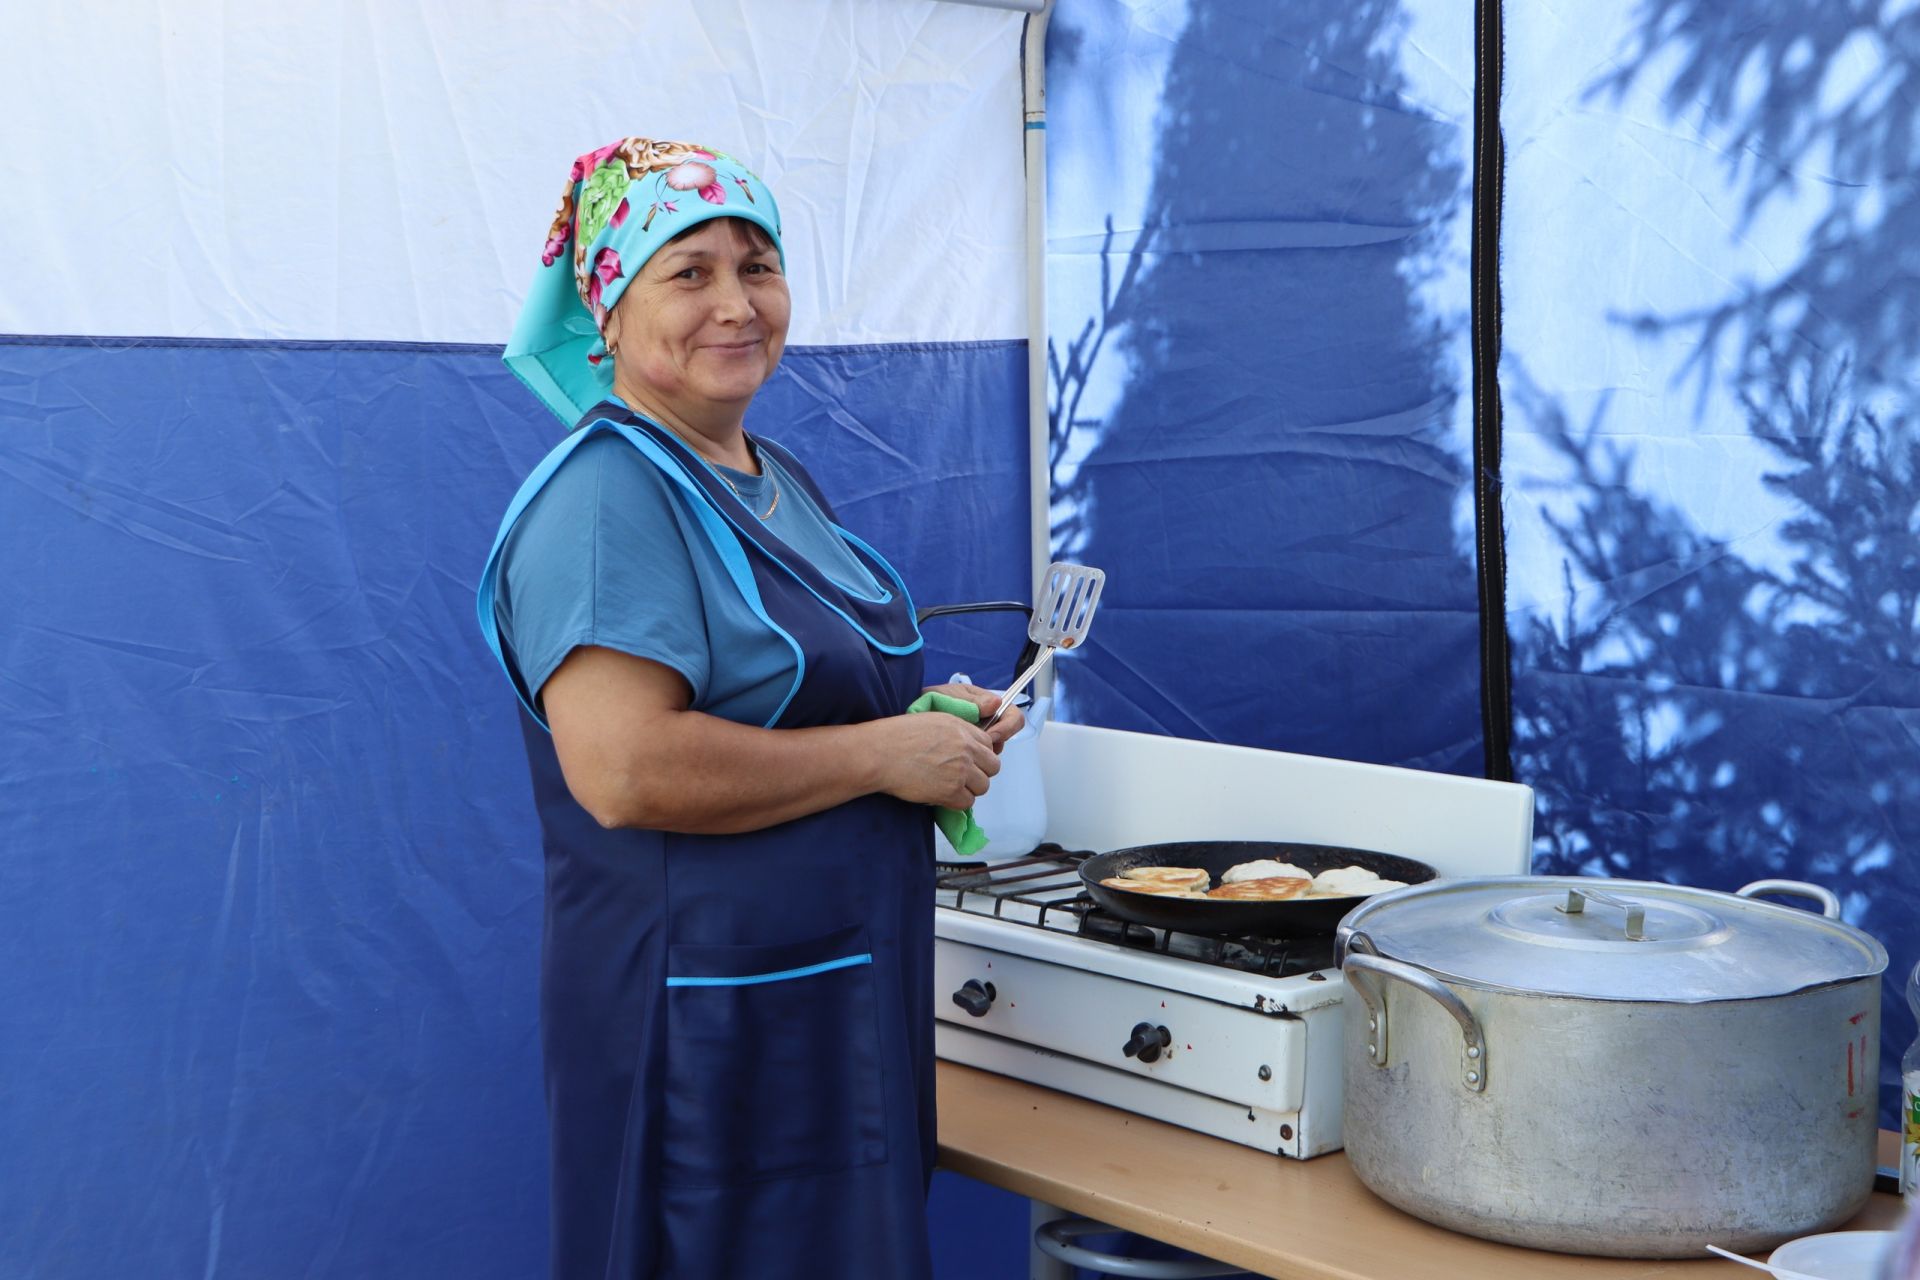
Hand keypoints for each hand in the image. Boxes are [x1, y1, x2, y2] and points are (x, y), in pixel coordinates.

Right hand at [868, 711, 1000, 809]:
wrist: (880, 753)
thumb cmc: (897, 736)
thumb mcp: (933, 721)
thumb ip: (957, 732)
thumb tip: (969, 747)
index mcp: (962, 728)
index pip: (990, 745)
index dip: (980, 755)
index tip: (968, 761)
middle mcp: (966, 748)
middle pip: (993, 767)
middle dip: (980, 773)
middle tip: (961, 777)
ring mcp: (960, 770)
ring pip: (983, 786)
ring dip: (969, 789)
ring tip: (949, 786)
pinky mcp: (950, 791)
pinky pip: (967, 802)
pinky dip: (956, 802)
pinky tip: (941, 794)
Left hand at [921, 682, 1025, 752]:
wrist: (912, 714)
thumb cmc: (931, 700)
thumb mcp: (952, 696)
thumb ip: (973, 701)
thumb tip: (996, 703)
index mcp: (988, 705)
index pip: (1013, 716)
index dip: (1007, 728)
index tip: (990, 736)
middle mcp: (988, 722)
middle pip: (1006, 738)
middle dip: (993, 745)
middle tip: (975, 748)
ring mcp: (979, 738)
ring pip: (993, 752)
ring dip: (981, 755)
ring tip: (960, 751)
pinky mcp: (970, 752)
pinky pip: (979, 761)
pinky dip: (971, 761)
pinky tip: (956, 758)